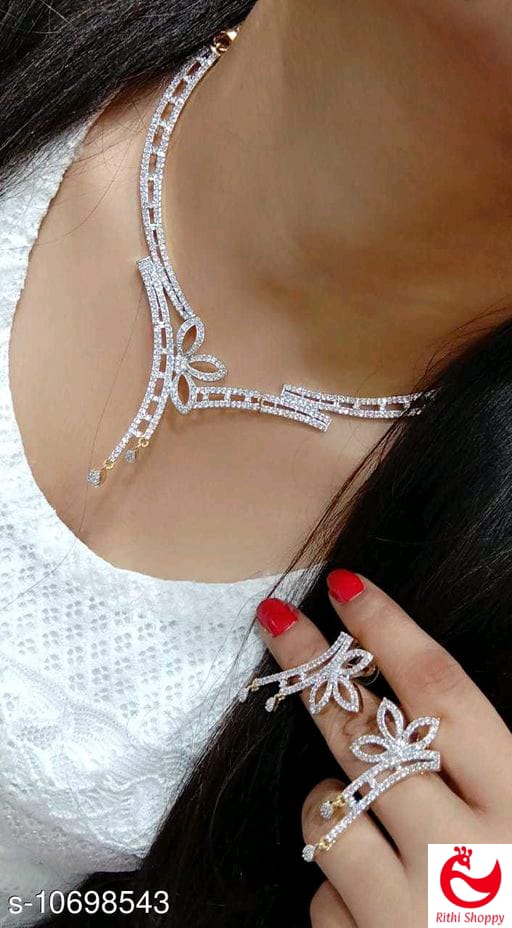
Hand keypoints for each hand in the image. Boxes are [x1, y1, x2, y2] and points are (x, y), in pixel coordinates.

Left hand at [256, 571, 511, 926]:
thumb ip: (485, 767)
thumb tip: (427, 699)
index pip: (444, 692)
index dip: (391, 630)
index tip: (346, 586)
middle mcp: (469, 852)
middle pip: (366, 733)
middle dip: (314, 669)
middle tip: (276, 624)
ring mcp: (413, 909)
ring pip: (326, 809)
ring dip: (332, 804)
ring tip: (374, 832)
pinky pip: (320, 891)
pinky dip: (338, 888)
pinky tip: (379, 911)